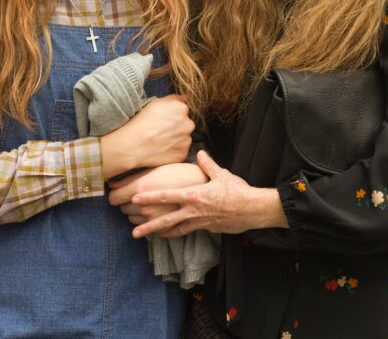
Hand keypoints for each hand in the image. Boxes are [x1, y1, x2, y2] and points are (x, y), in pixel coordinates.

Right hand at [99, 95, 193, 178]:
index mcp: (182, 108)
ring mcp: (186, 140)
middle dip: (177, 126)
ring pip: (184, 138)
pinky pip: (181, 150)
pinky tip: (162, 149)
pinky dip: (174, 150)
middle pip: (186, 124)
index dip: (173, 114)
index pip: (183, 109)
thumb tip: (184, 99)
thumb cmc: (141, 122)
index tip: (164, 119)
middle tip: (161, 131)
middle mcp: (188, 124)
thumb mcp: (155, 102)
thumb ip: (173, 99)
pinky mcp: (183, 154)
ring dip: (176, 139)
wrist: (132, 145)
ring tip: (160, 141)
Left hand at [129, 151, 287, 238]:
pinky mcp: (208, 229)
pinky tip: (173, 234)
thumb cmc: (238, 191)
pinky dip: (179, 233)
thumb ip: (207, 164)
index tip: (135, 199)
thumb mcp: (222, 174)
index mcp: (195, 196)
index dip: (150, 197)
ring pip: (177, 230)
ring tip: (149, 236)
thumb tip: (199, 152)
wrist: (253, 210)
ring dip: (162, 233)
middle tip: (134, 232)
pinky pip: (189, 231)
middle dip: (149, 226)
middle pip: (167, 220)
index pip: (168, 196)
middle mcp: (194, 211)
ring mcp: (201, 222)